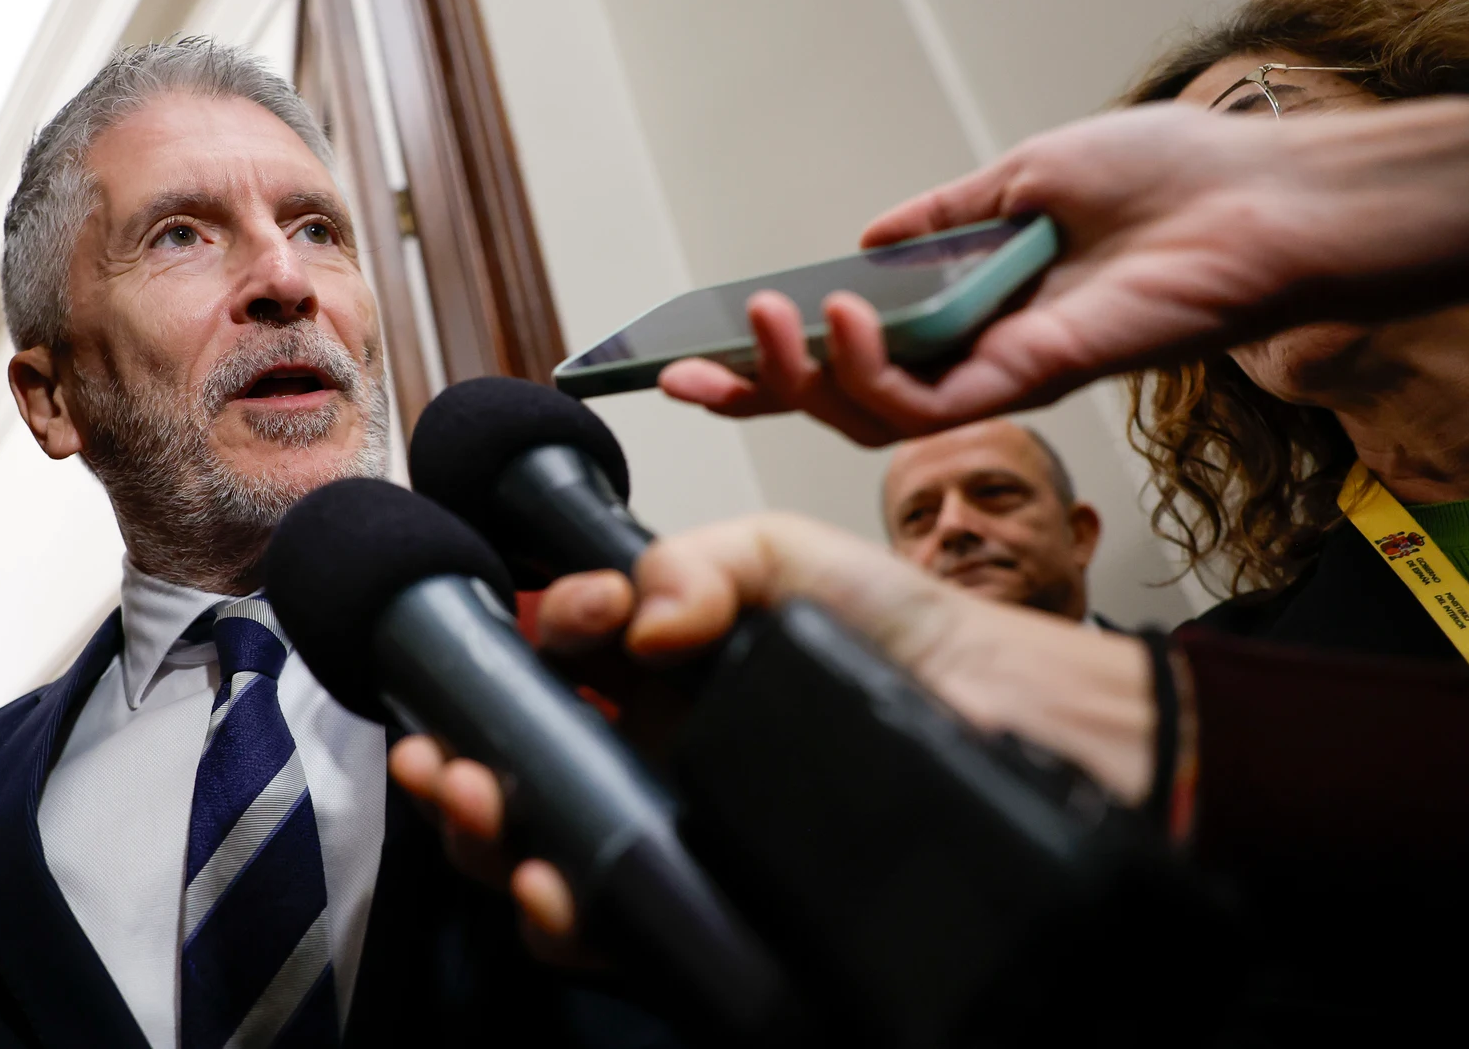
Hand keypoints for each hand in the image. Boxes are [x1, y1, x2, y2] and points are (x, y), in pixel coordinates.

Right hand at [392, 512, 1157, 949]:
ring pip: (544, 853)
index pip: (547, 669)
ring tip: (484, 808)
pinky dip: (558, 909)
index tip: (558, 626)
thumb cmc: (917, 636)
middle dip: (460, 764)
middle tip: (450, 757)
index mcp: (659, 673)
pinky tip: (551, 880)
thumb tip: (632, 620)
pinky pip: (612, 924)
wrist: (1029, 729)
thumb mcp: (793, 556)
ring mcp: (680, 836)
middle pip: (520, 772)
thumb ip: (701, 560)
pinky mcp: (716, 908)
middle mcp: (655, 758)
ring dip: (485, 836)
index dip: (521, 648)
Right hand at [661, 99, 1468, 439]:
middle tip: (686, 372)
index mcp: (965, 306)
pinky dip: (871, 370)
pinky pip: (926, 402)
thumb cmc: (1172, 179)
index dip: (770, 356)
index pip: (848, 347)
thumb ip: (942, 217)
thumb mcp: (1023, 175)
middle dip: (753, 391)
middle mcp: (974, 351)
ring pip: (865, 415)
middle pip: (837, 398)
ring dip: (799, 376)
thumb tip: (868, 236)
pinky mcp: (1027, 382)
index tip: (697, 351)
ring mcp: (998, 374)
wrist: (1260, 195)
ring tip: (768, 322)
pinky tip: (846, 315)